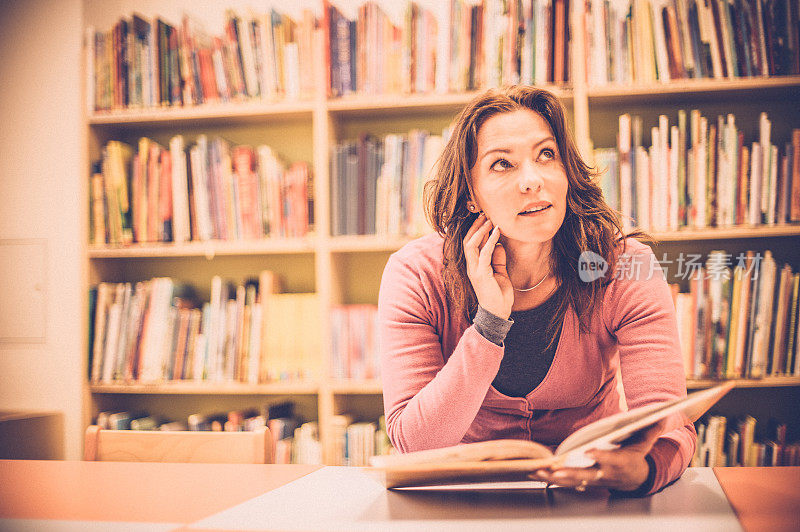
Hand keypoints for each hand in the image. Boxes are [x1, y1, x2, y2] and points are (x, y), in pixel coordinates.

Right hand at [463, 213, 513, 319]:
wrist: (497, 313)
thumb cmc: (498, 295)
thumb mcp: (500, 273)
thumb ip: (498, 259)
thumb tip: (499, 244)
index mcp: (474, 266)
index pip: (471, 244)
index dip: (476, 231)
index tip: (484, 219)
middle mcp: (472, 267)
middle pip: (467, 241)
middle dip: (475, 227)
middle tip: (485, 214)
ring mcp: (475, 270)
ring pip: (471, 245)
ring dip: (480, 231)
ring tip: (489, 220)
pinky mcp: (482, 274)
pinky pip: (484, 253)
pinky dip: (490, 241)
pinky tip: (497, 232)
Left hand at [530, 420, 665, 491]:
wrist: (635, 480)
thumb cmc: (635, 456)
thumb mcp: (644, 443)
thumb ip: (650, 429)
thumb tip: (663, 414)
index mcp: (618, 462)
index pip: (609, 459)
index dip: (600, 455)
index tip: (589, 450)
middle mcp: (604, 473)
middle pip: (586, 475)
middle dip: (570, 473)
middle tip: (555, 470)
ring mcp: (592, 480)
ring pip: (572, 481)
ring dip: (554, 477)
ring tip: (538, 471)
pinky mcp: (584, 482)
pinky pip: (566, 482)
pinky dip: (551, 479)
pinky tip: (537, 473)